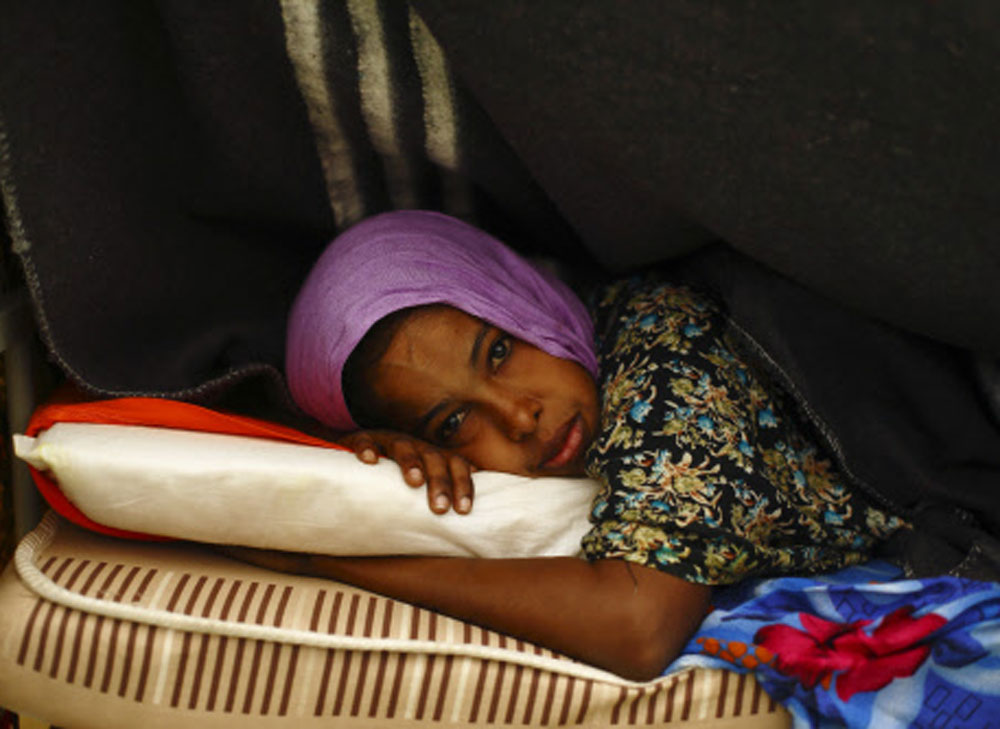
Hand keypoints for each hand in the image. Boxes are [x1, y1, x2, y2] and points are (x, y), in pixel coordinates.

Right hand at [337, 430, 475, 514]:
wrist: (357, 452)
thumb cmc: (395, 477)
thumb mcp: (420, 486)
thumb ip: (438, 499)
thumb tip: (463, 529)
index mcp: (433, 456)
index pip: (456, 465)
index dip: (463, 485)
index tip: (463, 511)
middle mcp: (415, 446)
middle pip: (434, 458)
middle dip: (440, 481)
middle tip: (440, 508)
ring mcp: (389, 440)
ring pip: (404, 446)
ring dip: (411, 462)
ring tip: (415, 481)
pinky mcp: (363, 438)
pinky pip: (366, 439)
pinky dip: (368, 447)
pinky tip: (369, 460)